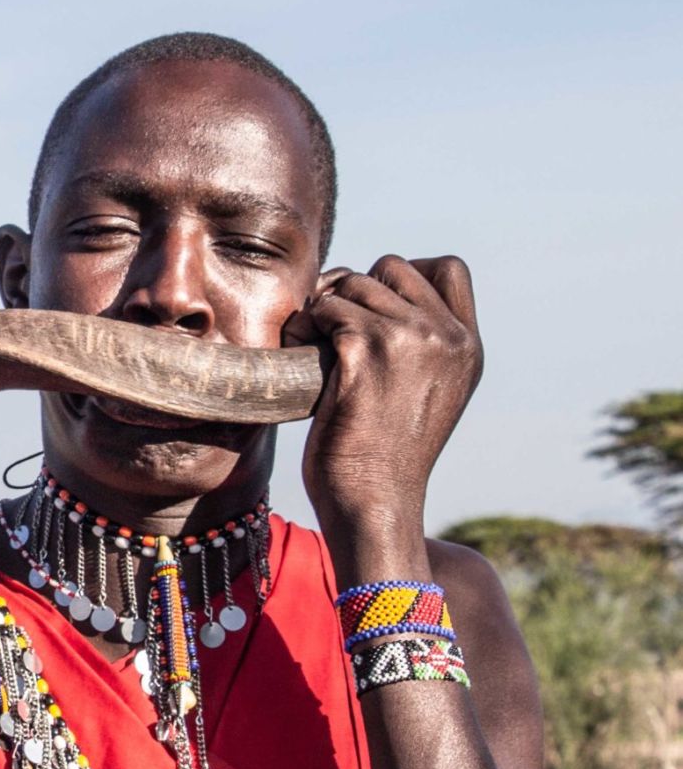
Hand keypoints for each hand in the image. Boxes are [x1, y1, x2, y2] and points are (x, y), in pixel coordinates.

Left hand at [286, 255, 481, 553]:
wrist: (375, 501)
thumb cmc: (385, 456)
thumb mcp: (427, 394)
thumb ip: (422, 346)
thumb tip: (377, 294)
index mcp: (468, 346)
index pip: (449, 267)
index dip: (403, 274)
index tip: (372, 306)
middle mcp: (448, 336)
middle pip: (392, 267)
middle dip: (353, 286)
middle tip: (329, 323)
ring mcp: (411, 339)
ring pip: (353, 283)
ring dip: (322, 306)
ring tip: (312, 344)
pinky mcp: (367, 350)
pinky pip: (326, 307)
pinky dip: (304, 324)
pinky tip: (299, 353)